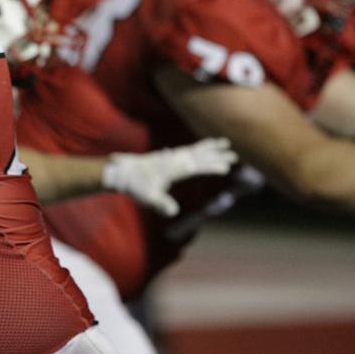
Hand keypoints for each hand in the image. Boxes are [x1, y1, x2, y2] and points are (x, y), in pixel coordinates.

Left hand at [102, 137, 237, 216]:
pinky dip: (197, 147)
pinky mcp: (166, 156)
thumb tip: (173, 211)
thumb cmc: (135, 187)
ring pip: (193, 149)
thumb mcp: (148, 198)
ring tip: (223, 142)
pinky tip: (202, 147)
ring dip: (208, 146)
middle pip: (198, 155)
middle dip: (216, 155)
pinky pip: (186, 149)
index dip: (211, 167)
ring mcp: (170, 156)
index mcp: (172, 168)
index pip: (196, 166)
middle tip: (234, 154)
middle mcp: (173, 159)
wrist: (120, 173)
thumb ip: (161, 204)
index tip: (226, 167)